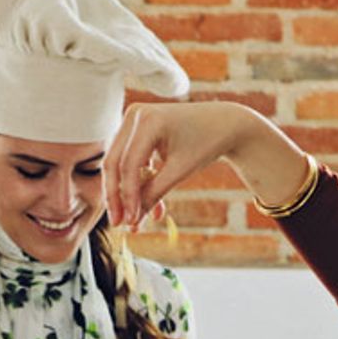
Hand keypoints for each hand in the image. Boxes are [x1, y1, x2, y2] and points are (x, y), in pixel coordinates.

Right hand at [103, 101, 243, 228]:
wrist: (223, 124)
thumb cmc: (206, 142)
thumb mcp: (180, 171)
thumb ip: (153, 195)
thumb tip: (132, 221)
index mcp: (149, 120)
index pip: (128, 165)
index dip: (127, 196)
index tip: (130, 221)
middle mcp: (135, 115)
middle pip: (114, 163)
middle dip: (117, 196)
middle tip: (120, 223)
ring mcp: (133, 120)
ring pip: (118, 164)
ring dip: (126, 192)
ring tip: (134, 218)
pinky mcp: (135, 130)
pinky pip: (127, 160)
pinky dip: (135, 182)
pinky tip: (144, 204)